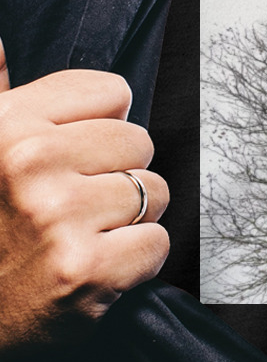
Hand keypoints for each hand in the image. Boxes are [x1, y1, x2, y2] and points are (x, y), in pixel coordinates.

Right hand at [0, 37, 169, 357]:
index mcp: (5, 125)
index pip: (111, 92)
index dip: (105, 126)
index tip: (81, 153)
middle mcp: (29, 162)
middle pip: (140, 142)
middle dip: (121, 174)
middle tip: (82, 205)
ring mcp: (58, 217)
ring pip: (154, 192)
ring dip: (132, 219)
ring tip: (87, 235)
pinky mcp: (85, 269)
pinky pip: (156, 243)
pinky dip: (138, 260)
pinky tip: (99, 266)